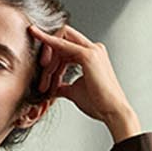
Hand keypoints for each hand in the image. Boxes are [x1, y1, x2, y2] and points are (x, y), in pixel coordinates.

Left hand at [28, 24, 141, 140]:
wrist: (112, 112)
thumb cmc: (98, 104)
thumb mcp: (74, 91)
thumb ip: (62, 86)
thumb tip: (52, 88)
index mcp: (92, 56)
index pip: (66, 47)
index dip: (52, 55)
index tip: (40, 64)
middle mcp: (94, 49)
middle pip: (62, 38)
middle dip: (48, 51)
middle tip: (40, 69)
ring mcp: (92, 50)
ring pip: (60, 40)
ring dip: (48, 59)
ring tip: (44, 82)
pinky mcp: (88, 55)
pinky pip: (62, 44)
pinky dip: (48, 42)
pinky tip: (39, 38)